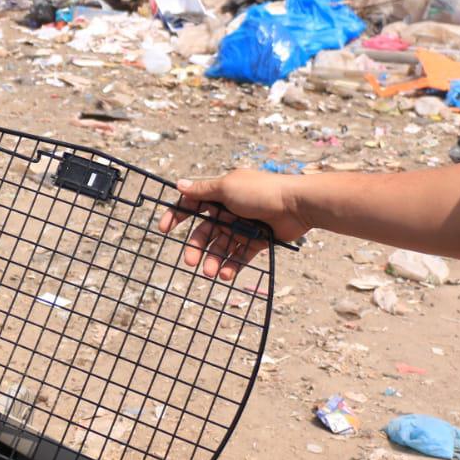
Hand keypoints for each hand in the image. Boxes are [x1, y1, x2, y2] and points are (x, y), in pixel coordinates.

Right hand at [158, 169, 310, 280]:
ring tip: (211, 273)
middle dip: (196, 247)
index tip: (163, 229)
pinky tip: (225, 275)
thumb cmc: (261, 192)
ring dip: (213, 260)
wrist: (297, 205)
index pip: (192, 205)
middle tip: (190, 261)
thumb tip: (178, 184)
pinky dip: (231, 266)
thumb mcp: (227, 188)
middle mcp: (229, 210)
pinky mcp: (257, 241)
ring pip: (221, 247)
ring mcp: (243, 226)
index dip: (176, 215)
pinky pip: (240, 256)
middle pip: (205, 232)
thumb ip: (202, 191)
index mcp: (220, 194)